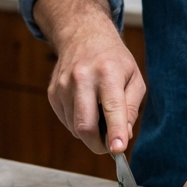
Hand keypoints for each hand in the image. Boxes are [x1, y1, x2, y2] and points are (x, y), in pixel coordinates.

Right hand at [33, 0, 145, 154]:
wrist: (82, 36)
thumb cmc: (113, 59)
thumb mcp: (134, 77)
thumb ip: (131, 108)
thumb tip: (123, 136)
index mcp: (107, 72)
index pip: (112, 108)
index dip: (115, 132)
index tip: (118, 150)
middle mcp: (82, 78)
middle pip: (85, 125)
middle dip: (98, 144)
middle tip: (110, 145)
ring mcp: (63, 86)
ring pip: (74, 128)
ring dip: (89, 132)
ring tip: (99, 113)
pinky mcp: (53, 93)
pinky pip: (66, 121)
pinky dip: (78, 123)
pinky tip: (86, 106)